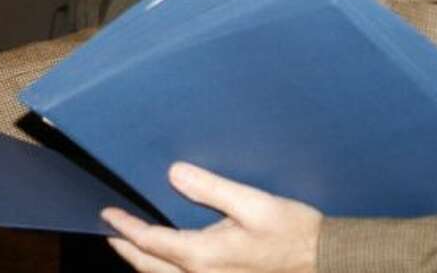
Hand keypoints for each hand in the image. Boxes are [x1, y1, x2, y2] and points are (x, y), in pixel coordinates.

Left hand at [102, 162, 320, 272]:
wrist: (329, 263)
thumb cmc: (294, 232)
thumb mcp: (252, 203)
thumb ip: (210, 188)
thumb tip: (173, 173)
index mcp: (204, 256)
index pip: (150, 242)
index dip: (125, 227)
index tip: (106, 214)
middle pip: (150, 267)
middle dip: (127, 249)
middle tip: (110, 233)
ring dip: (144, 264)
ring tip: (132, 246)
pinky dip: (166, 272)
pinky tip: (168, 261)